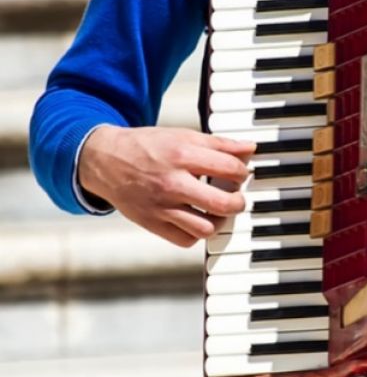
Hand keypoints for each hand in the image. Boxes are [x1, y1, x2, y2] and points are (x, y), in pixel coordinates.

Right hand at [78, 125, 255, 246]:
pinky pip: (186, 240)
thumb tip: (250, 148)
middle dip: (238, 202)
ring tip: (218, 210)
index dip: (242, 172)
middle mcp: (172, 183)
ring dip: (219, 221)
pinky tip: (199, 219)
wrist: (105, 161)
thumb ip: (220, 144)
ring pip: (206, 228)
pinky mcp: (152, 224)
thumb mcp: (183, 136)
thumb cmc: (148, 147)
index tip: (240, 173)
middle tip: (237, 197)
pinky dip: (197, 233)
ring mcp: (161, 207)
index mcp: (182, 155)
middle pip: (222, 204)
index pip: (229, 168)